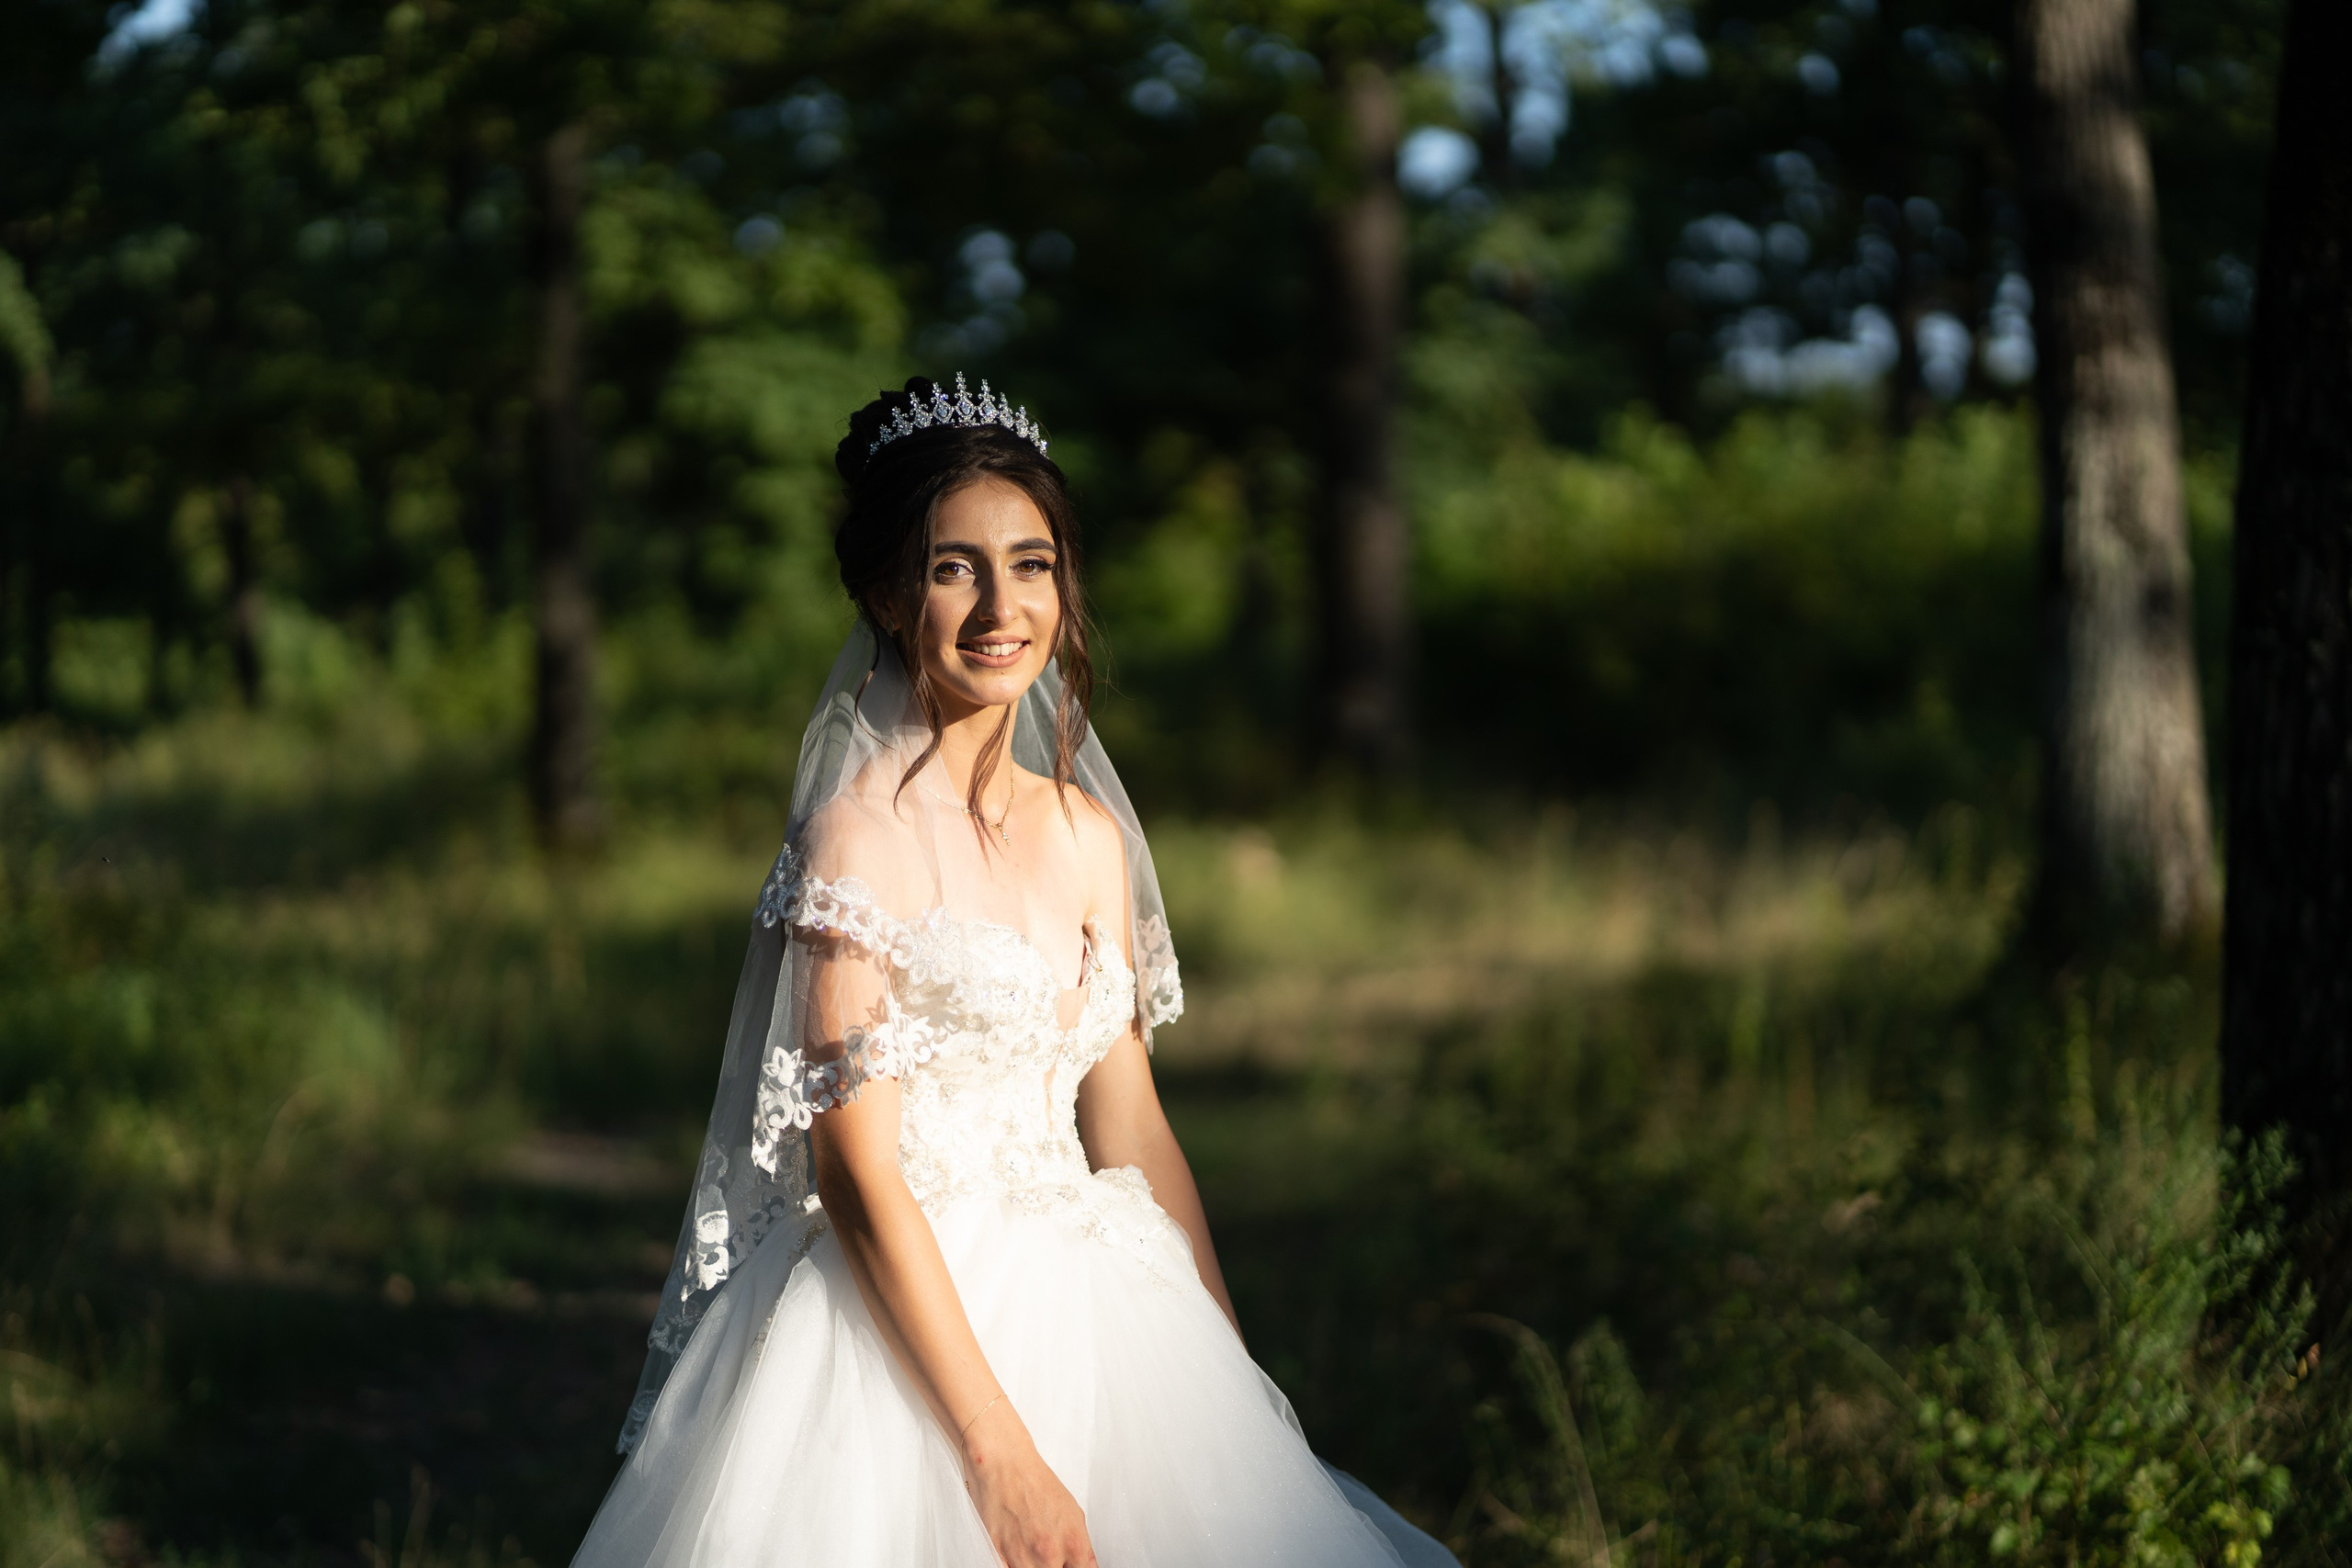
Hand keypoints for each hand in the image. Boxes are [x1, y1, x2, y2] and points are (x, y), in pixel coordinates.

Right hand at [961, 1399, 1094, 1567]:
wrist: (1005, 1462)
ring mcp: (1022, 1556)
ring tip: (1031, 1551)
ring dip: (1032, 1567)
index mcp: (1074, 1544)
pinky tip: (1017, 1554)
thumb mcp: (1073, 1513)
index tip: (1070, 1565)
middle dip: (1054, 1567)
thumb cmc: (1038, 1483)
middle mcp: (1049, 1554)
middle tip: (1050, 1557)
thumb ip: (1081, 1547)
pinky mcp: (997, 1554)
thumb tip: (1084, 1567)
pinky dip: (1014, 1565)